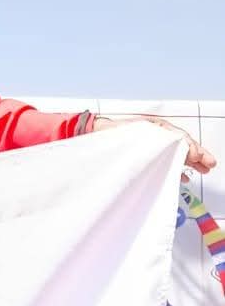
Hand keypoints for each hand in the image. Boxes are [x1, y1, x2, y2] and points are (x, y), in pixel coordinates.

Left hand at [93, 114, 216, 174]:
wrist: (96, 136)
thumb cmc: (112, 136)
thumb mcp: (135, 138)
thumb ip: (155, 143)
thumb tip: (175, 149)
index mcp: (156, 128)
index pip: (179, 137)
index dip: (190, 148)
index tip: (197, 159)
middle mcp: (158, 135)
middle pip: (182, 144)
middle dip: (197, 155)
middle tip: (210, 164)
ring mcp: (154, 144)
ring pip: (176, 152)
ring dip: (191, 162)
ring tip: (204, 170)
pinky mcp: (147, 154)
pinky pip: (166, 160)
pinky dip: (176, 168)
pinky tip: (183, 177)